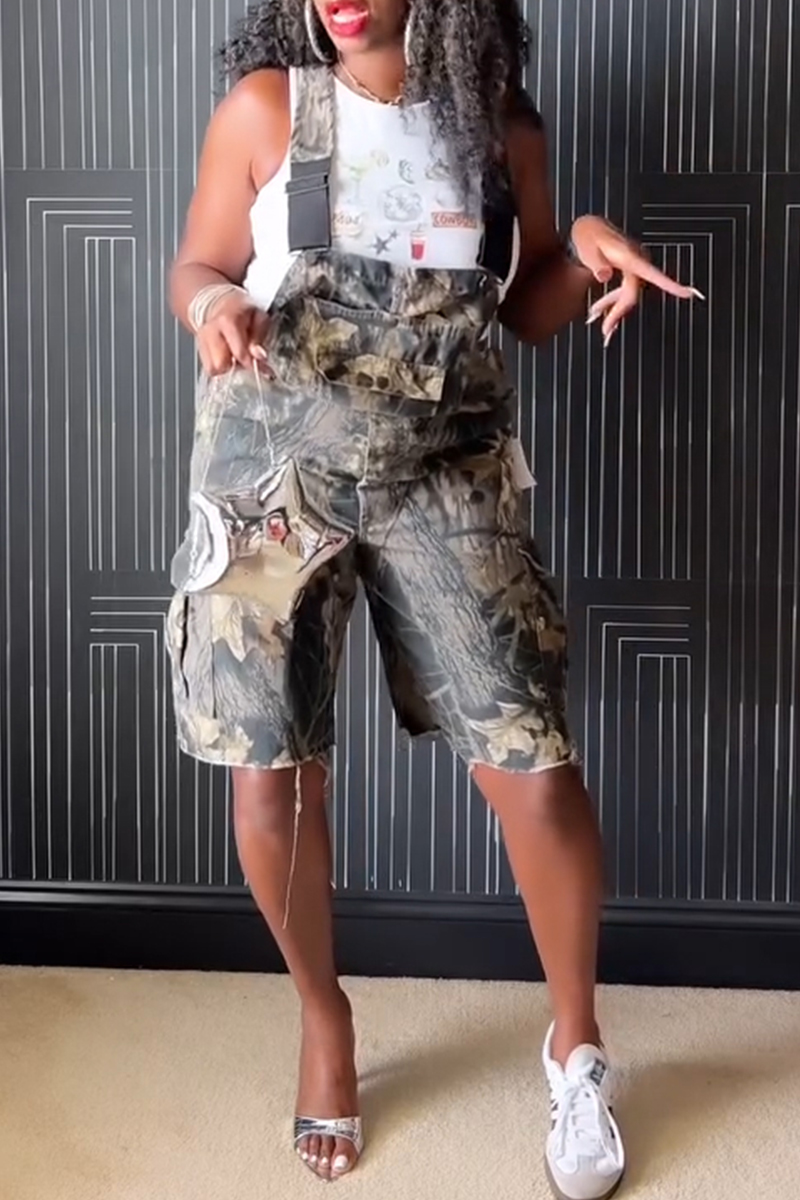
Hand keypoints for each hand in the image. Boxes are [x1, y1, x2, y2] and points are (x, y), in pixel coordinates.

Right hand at [195, 291, 270, 376]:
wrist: (218, 303)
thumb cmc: (241, 311)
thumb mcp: (258, 316)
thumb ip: (259, 336)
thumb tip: (259, 355)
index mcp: (227, 321)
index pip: (239, 352)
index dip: (252, 363)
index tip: (262, 366)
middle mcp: (211, 331)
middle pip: (220, 364)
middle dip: (236, 366)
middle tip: (245, 360)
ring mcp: (202, 341)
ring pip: (213, 369)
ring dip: (227, 368)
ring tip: (235, 359)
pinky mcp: (200, 349)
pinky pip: (210, 369)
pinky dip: (220, 368)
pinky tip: (228, 359)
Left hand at [571, 215, 703, 345]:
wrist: (589, 228)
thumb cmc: (588, 237)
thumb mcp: (587, 250)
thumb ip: (595, 263)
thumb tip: (604, 275)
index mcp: (630, 256)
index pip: (653, 274)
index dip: (672, 285)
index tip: (689, 293)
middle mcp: (637, 261)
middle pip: (633, 294)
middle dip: (619, 313)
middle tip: (605, 330)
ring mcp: (635, 265)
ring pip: (629, 294)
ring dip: (613, 307)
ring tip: (594, 314)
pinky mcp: (631, 269)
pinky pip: (626, 289)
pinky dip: (614, 300)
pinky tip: (601, 307)